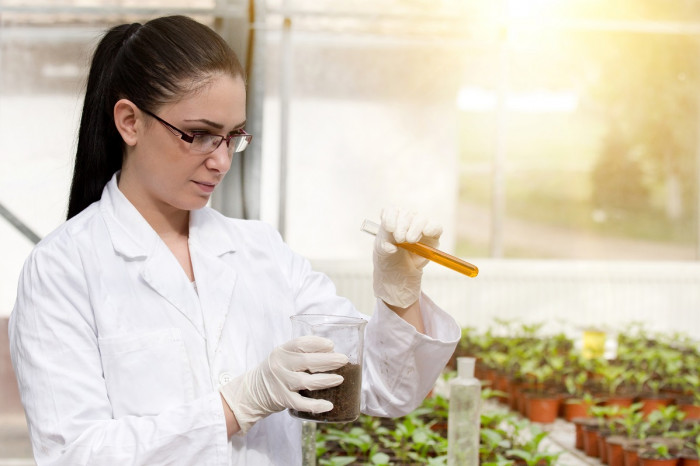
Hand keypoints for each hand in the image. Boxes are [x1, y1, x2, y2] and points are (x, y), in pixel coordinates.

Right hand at [219, 336, 347, 432]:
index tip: (331, 345)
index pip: (300, 343)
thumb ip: (302, 353)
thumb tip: (333, 351)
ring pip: (305, 382)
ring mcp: (281, 383)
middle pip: (306, 361)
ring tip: (340, 379)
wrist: (252, 391)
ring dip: (325, 380)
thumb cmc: (277, 370)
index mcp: (282, 351)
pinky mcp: (283, 400)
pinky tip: (329, 405)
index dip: (317, 343)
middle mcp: (280, 366)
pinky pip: (301, 404)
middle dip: (328, 360)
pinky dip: (315, 405)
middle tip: (343, 360)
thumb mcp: (284, 356)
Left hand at [372, 207, 442, 307]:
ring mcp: (420, 227)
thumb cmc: (388, 258)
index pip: (391, 211)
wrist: (398, 273)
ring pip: (421, 219)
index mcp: (391, 219)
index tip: (389, 228)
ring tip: (410, 240)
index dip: (391, 217)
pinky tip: (426, 233)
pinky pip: (436, 227)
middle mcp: (406, 220)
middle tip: (399, 239)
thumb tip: (392, 247)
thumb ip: (384, 244)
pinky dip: (431, 228)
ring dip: (415, 228)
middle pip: (406, 214)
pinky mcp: (432, 236)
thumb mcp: (381, 251)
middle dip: (402, 226)